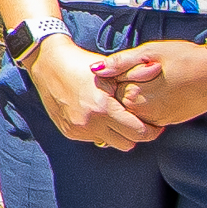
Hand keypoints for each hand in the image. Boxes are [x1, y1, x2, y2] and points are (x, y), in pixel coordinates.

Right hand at [24, 35, 158, 151]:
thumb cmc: (83, 63)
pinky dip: (100, 130)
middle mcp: (90, 124)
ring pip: (110, 143)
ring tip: (118, 117)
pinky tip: (98, 114)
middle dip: (136, 134)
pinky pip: (93, 138)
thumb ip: (135, 75)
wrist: (48, 63)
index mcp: (104, 109)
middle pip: (126, 144)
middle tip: (140, 121)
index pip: (138, 133)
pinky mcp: (69, 132)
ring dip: (117, 133)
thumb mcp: (110, 69)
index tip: (157, 125)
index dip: (152, 131)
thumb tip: (158, 69)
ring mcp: (78, 130)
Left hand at [92, 37, 206, 126]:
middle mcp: (140, 112)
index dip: (120, 74)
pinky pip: (148, 116)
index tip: (135, 65)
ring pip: (134, 110)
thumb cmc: (183, 57)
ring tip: (155, 81)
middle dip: (127, 87)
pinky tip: (161, 92)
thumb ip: (121, 62)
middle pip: (120, 100)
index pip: (110, 87)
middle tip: (149, 72)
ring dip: (138, 97)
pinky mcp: (166, 122)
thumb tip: (95, 69)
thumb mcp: (150, 52)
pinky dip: (149, 106)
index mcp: (132, 93)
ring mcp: (154, 119)